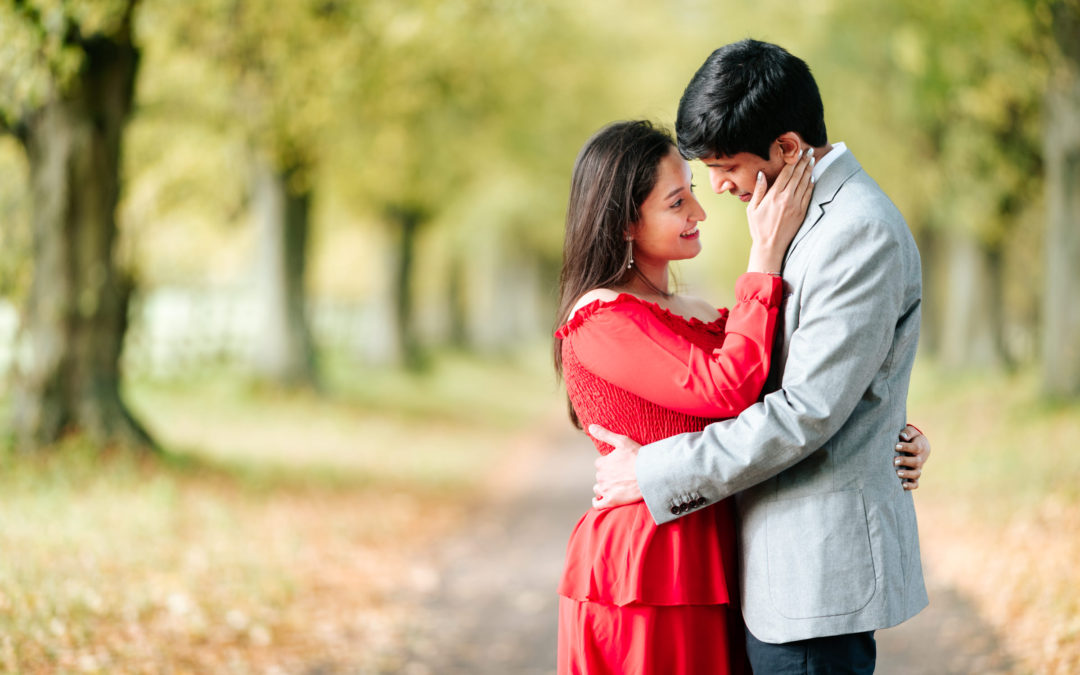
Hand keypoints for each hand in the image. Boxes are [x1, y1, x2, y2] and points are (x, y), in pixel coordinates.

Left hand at [588, 424, 643, 507]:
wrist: (651, 475)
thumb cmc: (638, 457)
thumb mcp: (622, 441)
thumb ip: (605, 434)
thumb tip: (590, 427)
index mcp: (602, 463)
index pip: (600, 464)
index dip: (609, 463)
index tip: (618, 464)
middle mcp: (601, 477)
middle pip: (600, 476)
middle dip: (608, 475)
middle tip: (621, 475)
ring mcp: (605, 490)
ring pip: (598, 488)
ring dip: (603, 487)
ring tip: (615, 486)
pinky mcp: (611, 501)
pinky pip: (597, 504)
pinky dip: (597, 502)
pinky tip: (600, 500)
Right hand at [746, 148, 814, 273]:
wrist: (771, 246)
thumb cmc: (758, 228)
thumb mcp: (752, 208)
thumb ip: (758, 190)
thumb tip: (761, 174)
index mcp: (774, 196)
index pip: (786, 173)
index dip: (793, 161)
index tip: (798, 152)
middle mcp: (787, 198)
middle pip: (798, 175)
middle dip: (804, 162)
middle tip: (809, 151)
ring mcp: (796, 205)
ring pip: (805, 183)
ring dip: (809, 170)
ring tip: (812, 160)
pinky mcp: (802, 212)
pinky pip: (808, 194)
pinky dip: (811, 184)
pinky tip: (812, 177)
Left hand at [894, 424, 929, 489]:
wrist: (920, 444)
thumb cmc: (911, 437)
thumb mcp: (911, 431)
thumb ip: (908, 432)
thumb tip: (902, 436)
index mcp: (921, 446)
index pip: (916, 448)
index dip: (906, 447)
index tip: (896, 446)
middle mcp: (921, 458)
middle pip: (916, 461)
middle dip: (905, 461)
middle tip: (894, 461)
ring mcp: (918, 468)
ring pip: (916, 474)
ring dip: (907, 474)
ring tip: (897, 473)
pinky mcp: (915, 475)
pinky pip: (916, 483)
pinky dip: (911, 485)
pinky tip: (902, 485)